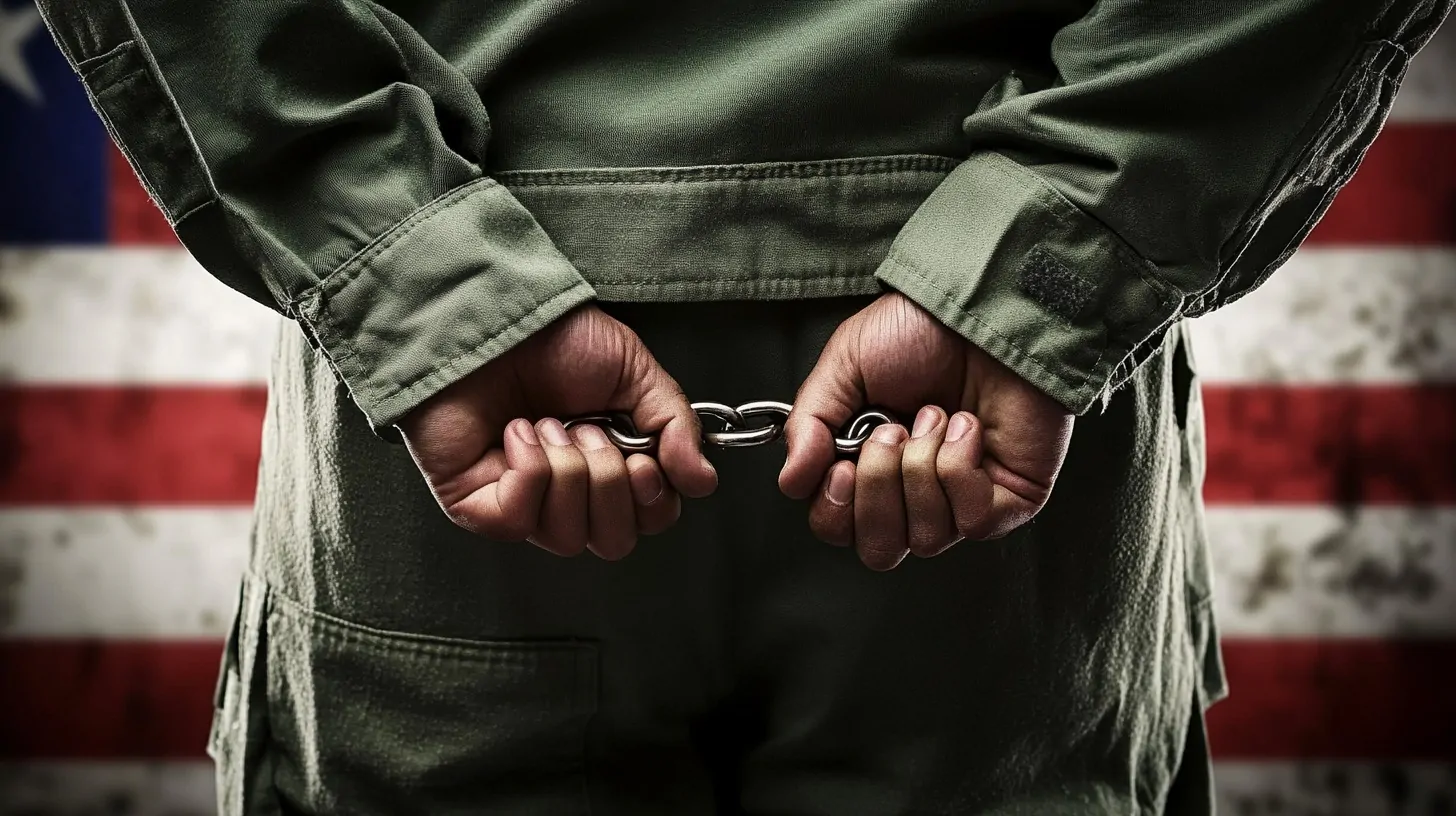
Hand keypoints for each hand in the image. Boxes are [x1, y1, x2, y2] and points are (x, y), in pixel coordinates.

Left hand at [397, 303, 717, 559]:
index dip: (654, 500)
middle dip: (609, 485)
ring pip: (569, 537)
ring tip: (550, 425)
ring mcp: (522, 504)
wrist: (496, 316)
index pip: (649, 519)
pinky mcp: (478, 505)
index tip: (644, 461)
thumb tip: (703, 480)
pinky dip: (528, 472)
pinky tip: (517, 433)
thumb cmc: (555, 339)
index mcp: (611, 465)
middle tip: (590, 432)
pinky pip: (519, 521)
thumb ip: (674, 426)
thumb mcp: (635, 371)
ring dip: (568, 472)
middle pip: (614, 542)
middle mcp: (569, 494)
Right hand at [778, 292, 1073, 569]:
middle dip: (878, 490)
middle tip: (891, 432)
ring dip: (922, 469)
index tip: (841, 466)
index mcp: (868, 467)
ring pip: (925, 537)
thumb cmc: (920, 331)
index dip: (835, 509)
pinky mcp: (1007, 499)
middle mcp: (913, 492)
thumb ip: (810, 424)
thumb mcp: (844, 366)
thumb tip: (792, 481)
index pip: (838, 528)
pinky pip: (973, 521)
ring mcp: (961, 500)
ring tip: (935, 417)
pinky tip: (966, 429)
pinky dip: (962, 470)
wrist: (981, 308)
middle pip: (879, 549)